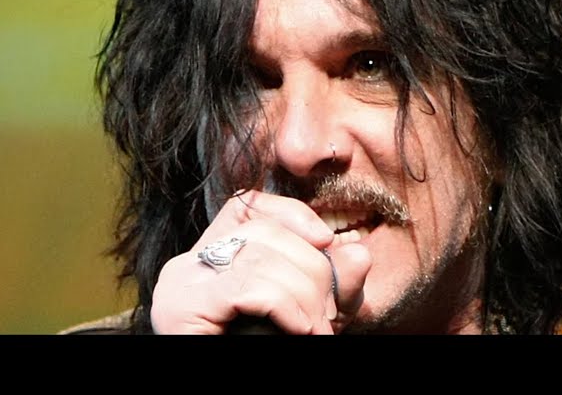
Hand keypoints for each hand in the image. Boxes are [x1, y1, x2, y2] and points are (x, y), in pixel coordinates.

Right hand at [150, 190, 371, 333]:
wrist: (216, 382)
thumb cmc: (266, 346)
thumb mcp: (311, 313)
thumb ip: (335, 284)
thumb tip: (358, 252)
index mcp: (215, 254)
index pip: (248, 204)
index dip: (293, 213)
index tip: (328, 241)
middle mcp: (192, 261)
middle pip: (262, 232)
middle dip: (311, 267)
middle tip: (328, 312)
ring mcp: (182, 281)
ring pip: (258, 257)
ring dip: (303, 294)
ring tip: (317, 329)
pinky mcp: (183, 306)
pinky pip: (245, 287)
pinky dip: (283, 305)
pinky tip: (300, 328)